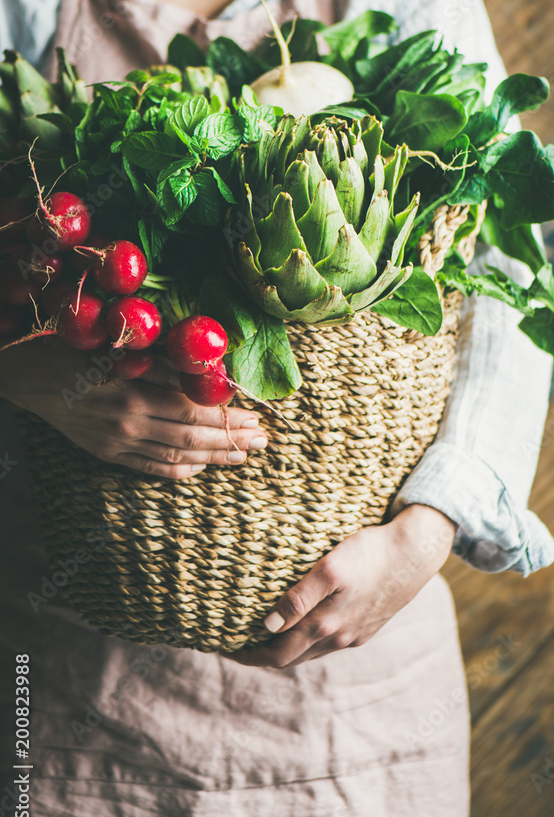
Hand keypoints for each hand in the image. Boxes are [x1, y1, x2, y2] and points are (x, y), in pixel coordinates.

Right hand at [0, 337, 267, 477]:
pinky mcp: (108, 453)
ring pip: (178, 454)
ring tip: (245, 455)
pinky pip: (152, 468)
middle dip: (233, 437)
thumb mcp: (118, 346)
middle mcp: (130, 419)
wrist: (26, 376)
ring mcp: (119, 440)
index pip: (195, 406)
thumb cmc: (74, 348)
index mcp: (134, 388)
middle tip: (264, 438)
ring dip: (216, 456)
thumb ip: (160, 360)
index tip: (257, 413)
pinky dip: (181, 470)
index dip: (229, 413)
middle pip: (193, 434)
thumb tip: (206, 369)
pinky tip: (203, 467)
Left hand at [229, 504, 456, 667]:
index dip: (248, 655)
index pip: (276, 654)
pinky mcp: (368, 626)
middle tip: (235, 642)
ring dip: (285, 648)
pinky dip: (308, 639)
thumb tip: (269, 625)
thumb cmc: (370, 552)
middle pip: (291, 658)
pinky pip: (330, 642)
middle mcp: (338, 638)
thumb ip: (299, 598)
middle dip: (261, 654)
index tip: (224, 647)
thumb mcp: (330, 568)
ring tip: (264, 634)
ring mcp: (355, 635)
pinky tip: (304, 623)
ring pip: (311, 651)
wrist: (417, 552)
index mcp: (325, 626)